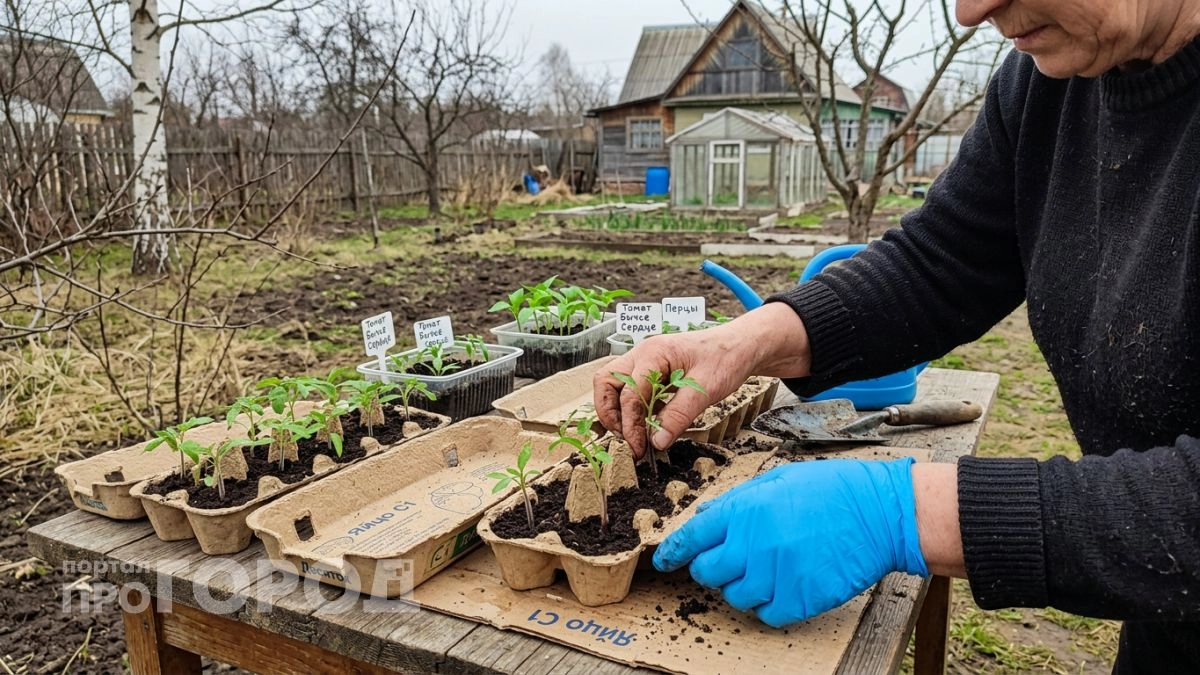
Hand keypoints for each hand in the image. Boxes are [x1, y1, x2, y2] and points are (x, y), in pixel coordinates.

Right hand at [592, 303, 810, 456]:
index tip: (639, 447)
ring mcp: (645, 361)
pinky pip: (630, 389)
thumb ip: (679, 415)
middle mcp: (642, 354)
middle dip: (609, 413)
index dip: (630, 424)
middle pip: (606, 382)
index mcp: (654, 353)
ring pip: (613, 384)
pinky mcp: (652, 371)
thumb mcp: (706, 389)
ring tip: (632, 434)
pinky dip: (631, 408)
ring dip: (617, 410)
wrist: (741, 345)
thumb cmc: (726, 358)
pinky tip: (645, 426)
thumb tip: (657, 441)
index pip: (629, 393)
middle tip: (625, 439)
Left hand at [653, 458, 927, 627]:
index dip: (674, 552)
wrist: (878, 512)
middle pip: (708, 572)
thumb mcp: (778, 480)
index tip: (663, 562)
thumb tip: (706, 519)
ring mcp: (776, 574)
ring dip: (743, 587)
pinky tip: (783, 586)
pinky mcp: (799, 598)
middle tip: (726, 563)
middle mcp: (754, 544)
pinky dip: (769, 605)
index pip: (693, 538)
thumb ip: (738, 502)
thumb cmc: (831, 490)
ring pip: (735, 596)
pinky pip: (766, 613)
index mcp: (745, 510)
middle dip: (710, 568)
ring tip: (765, 570)